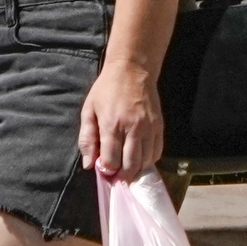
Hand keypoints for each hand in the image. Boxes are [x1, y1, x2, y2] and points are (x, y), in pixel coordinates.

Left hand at [79, 49, 165, 186]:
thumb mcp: (89, 110)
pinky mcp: (159, 126)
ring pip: (146, 162)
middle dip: (122, 175)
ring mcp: (148, 128)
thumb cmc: (107, 89)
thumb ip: (87, 139)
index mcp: (112, 125)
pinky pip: (157, 152)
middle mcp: (132, 129)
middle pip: (130, 166)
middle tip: (116, 175)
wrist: (132, 69)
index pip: (111, 161)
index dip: (106, 169)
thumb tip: (89, 164)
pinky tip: (140, 157)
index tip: (104, 169)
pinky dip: (149, 160)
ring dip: (136, 169)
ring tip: (127, 166)